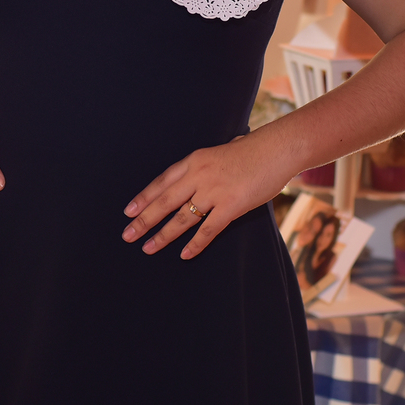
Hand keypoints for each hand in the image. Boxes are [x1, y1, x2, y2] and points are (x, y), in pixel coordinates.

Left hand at [120, 138, 288, 258]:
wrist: (278, 149)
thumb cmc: (253, 150)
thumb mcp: (221, 151)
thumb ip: (206, 166)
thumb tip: (197, 175)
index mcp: (195, 160)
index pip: (162, 181)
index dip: (144, 197)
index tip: (128, 211)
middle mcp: (199, 175)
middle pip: (164, 201)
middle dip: (144, 219)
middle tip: (127, 235)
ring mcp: (214, 191)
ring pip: (181, 218)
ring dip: (163, 235)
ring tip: (147, 248)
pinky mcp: (231, 206)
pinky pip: (208, 229)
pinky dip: (195, 244)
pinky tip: (184, 255)